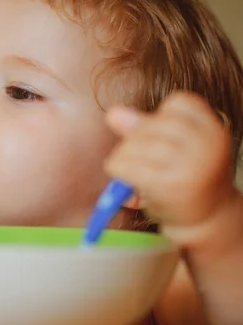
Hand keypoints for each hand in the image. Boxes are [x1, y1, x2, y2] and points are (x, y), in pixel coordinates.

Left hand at [105, 92, 237, 246]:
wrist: (207, 222)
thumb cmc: (188, 180)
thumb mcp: (177, 148)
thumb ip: (145, 127)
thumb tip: (112, 113)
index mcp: (213, 130)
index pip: (178, 102)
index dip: (160, 118)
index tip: (159, 136)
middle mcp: (205, 145)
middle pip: (152, 124)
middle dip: (134, 139)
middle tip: (135, 158)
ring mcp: (188, 166)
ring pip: (135, 144)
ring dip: (123, 157)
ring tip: (131, 171)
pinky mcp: (167, 186)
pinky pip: (126, 166)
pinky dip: (117, 171)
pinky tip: (124, 181)